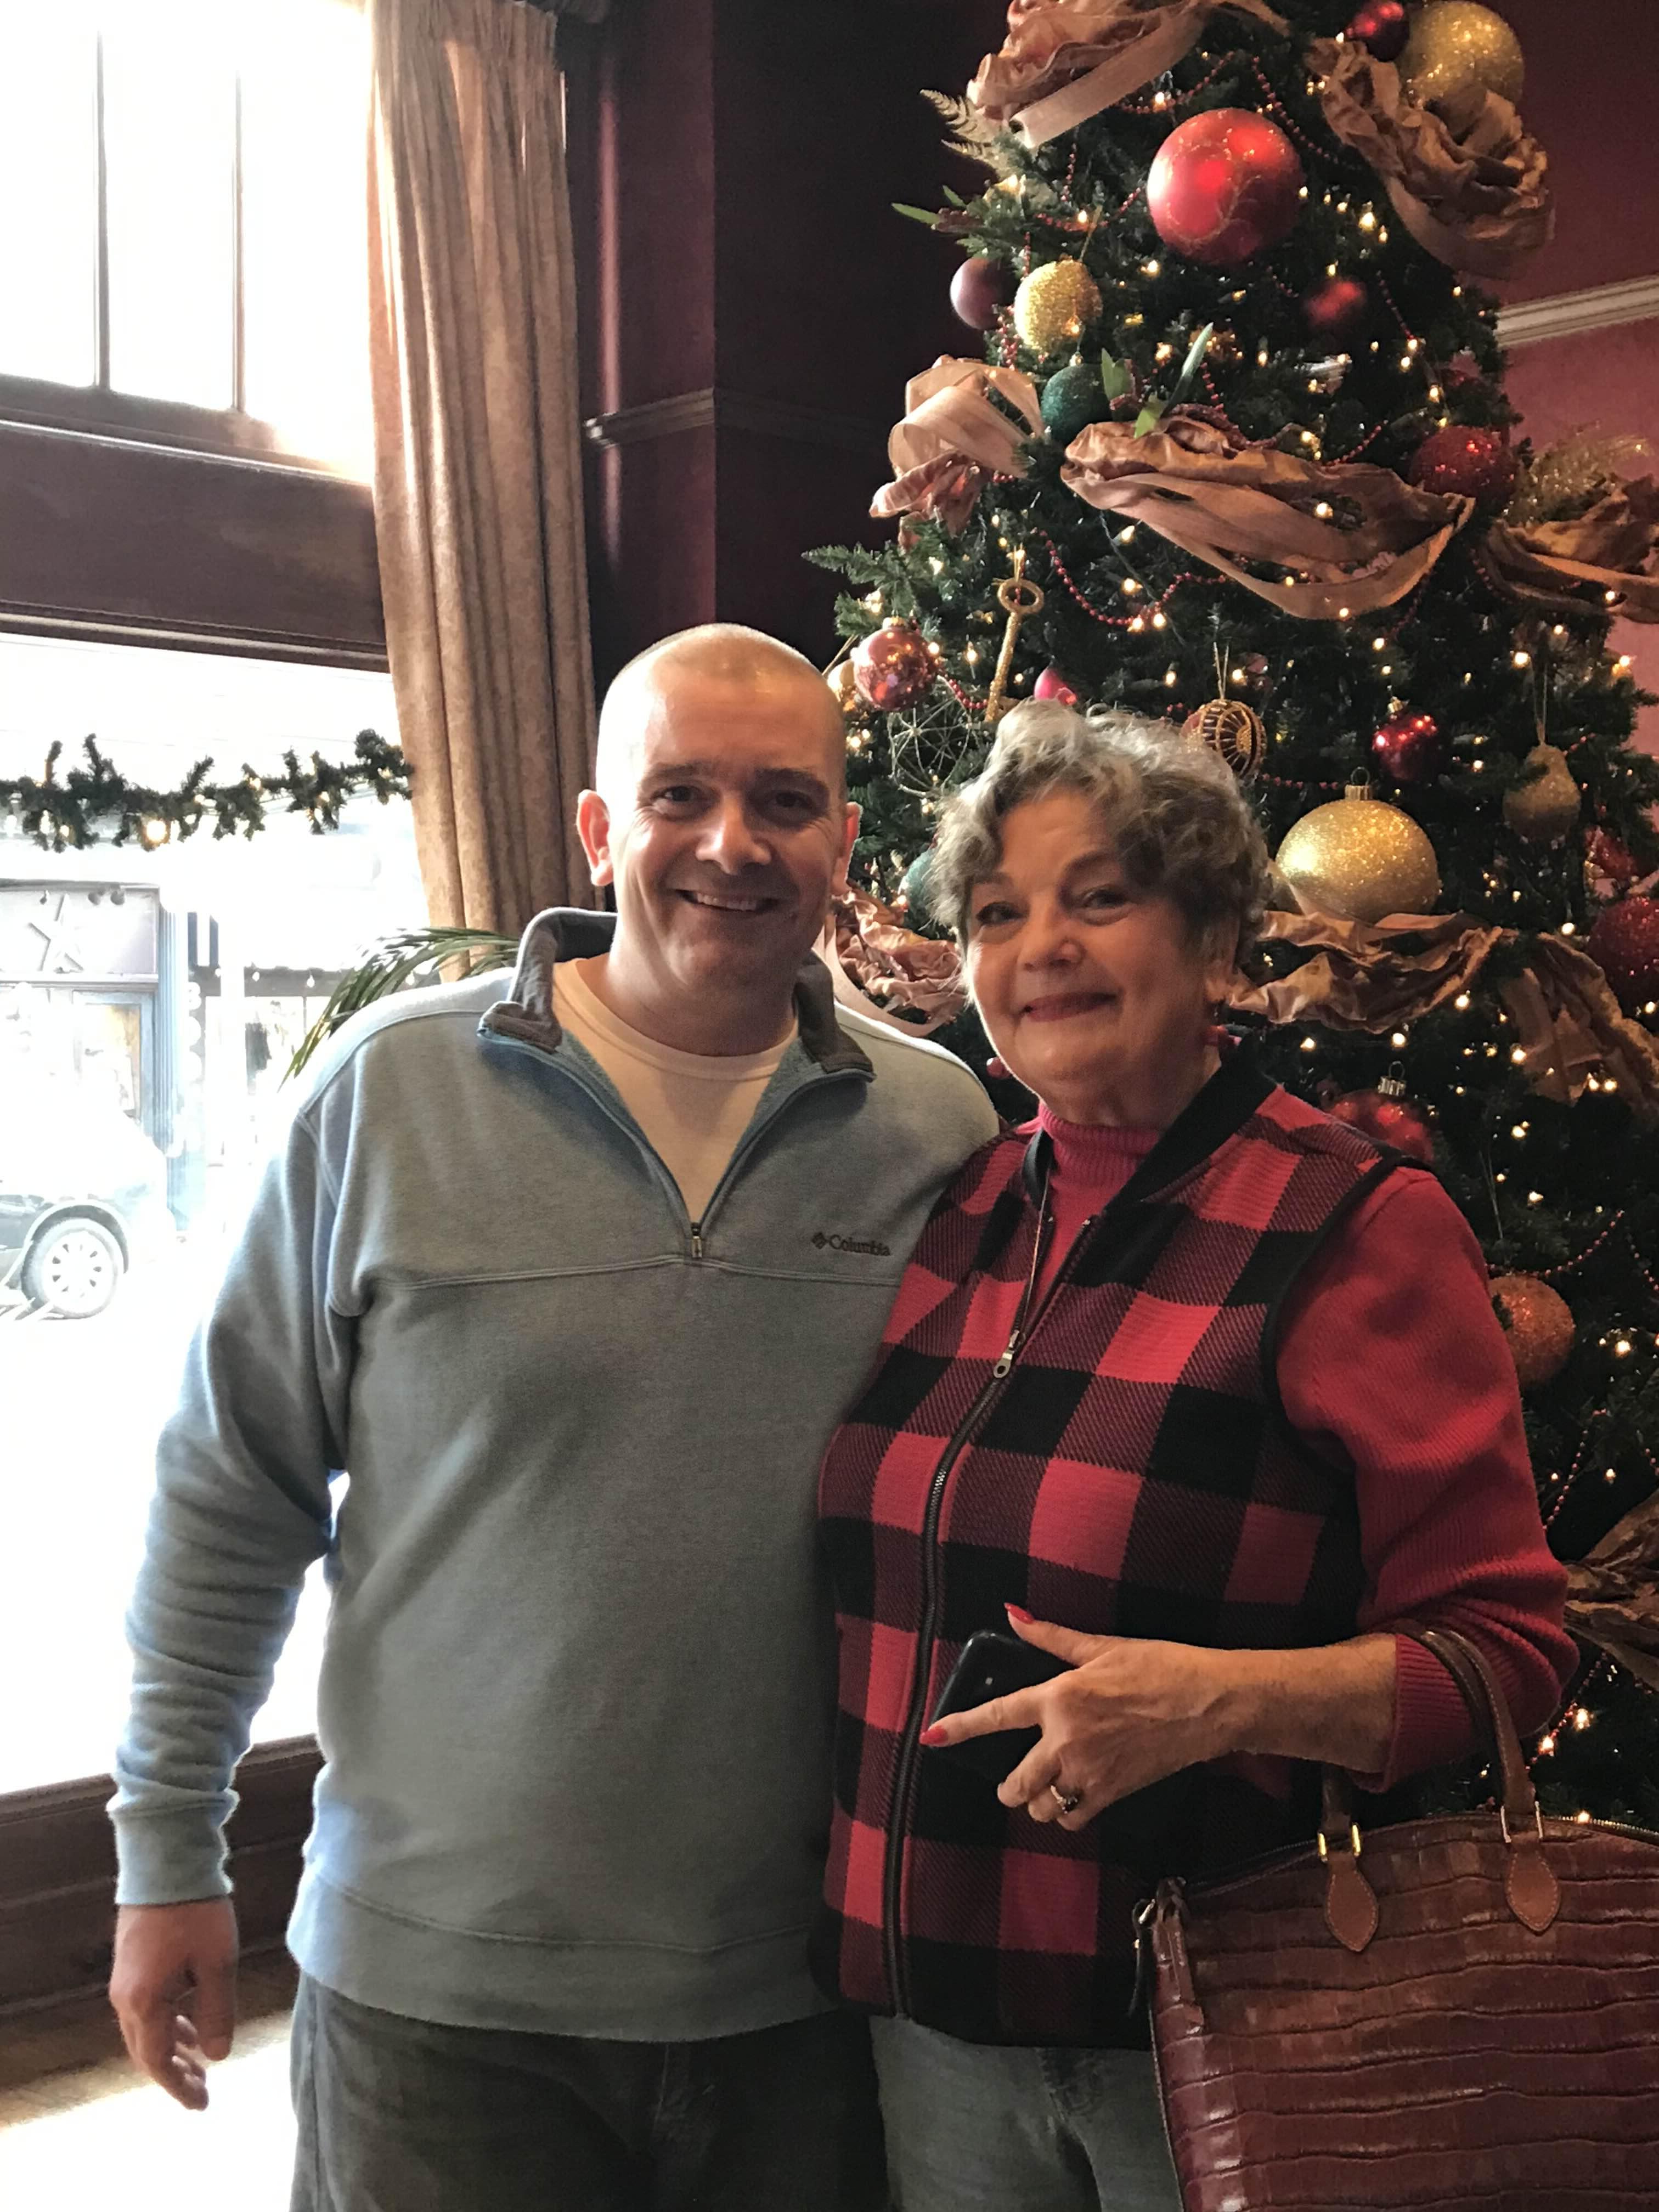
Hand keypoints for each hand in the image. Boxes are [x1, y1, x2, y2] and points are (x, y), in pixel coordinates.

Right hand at [109, 1898, 239, 2109]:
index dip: (179, 2087)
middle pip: (147, 2051)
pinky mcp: (132, 1964)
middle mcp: (126, 1998)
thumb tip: (217, 2056)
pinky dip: (168, 2023)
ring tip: (201, 2061)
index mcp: (145, 2003)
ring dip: (172, 2048)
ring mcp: (126, 1981)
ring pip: (146, 2031)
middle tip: (203, 2089)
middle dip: (175, 2074)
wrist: (165, 1862)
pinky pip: (146, 2009)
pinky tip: (190, 2023)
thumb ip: (217, 2012)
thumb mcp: (217, 1963)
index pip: (158, 2062)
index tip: (202, 2104)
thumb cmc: (195, 1911)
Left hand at [918, 1607, 1231, 1832]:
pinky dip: (1067, 1814)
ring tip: (1044, 1790)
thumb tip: (1013, 1616)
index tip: (932, 1738)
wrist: (1208, 1703)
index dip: (960, 1728)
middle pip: (1015, 1782)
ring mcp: (1089, 1772)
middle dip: (1006, 1787)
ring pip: (1042, 1805)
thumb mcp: (1102, 1646)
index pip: (997, 1715)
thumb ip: (1052, 1638)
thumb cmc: (1158, 1667)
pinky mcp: (1114, 1793)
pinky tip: (1073, 1799)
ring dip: (1037, 1802)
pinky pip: (1074, 1818)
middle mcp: (1066, 1740)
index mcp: (1059, 1698)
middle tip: (1010, 1783)